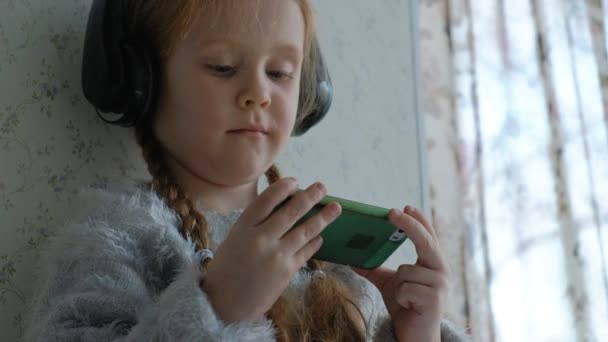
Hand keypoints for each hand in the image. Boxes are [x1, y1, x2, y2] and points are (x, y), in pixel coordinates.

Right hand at [201, 178, 341, 323]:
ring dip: (322, 218)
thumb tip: (279, 209)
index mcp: (243, 227)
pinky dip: (314, 242)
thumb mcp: (234, 240)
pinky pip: (306, 252)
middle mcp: (261, 238)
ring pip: (304, 231)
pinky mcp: (287, 271)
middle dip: (309, 197)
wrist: (224, 304)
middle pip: (290, 212)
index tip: (295, 181)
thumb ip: (254, 225)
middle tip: (322, 187)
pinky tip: (321, 236)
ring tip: (335, 208)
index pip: (266, 200)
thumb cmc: (226, 270)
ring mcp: (276, 255)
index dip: (283, 188)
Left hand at [351, 206, 446, 341]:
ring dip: (398, 286)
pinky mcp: (434, 299)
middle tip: (392, 211)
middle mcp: (442, 271)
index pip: (428, 236)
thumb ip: (376, 270)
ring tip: (406, 299)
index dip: (418, 220)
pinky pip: (404, 288)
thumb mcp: (390, 284)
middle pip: (425, 241)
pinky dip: (401, 297)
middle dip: (409, 225)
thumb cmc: (407, 307)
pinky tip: (409, 306)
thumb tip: (354, 258)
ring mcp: (440, 285)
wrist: (414, 335)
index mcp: (433, 264)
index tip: (405, 206)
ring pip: (405, 270)